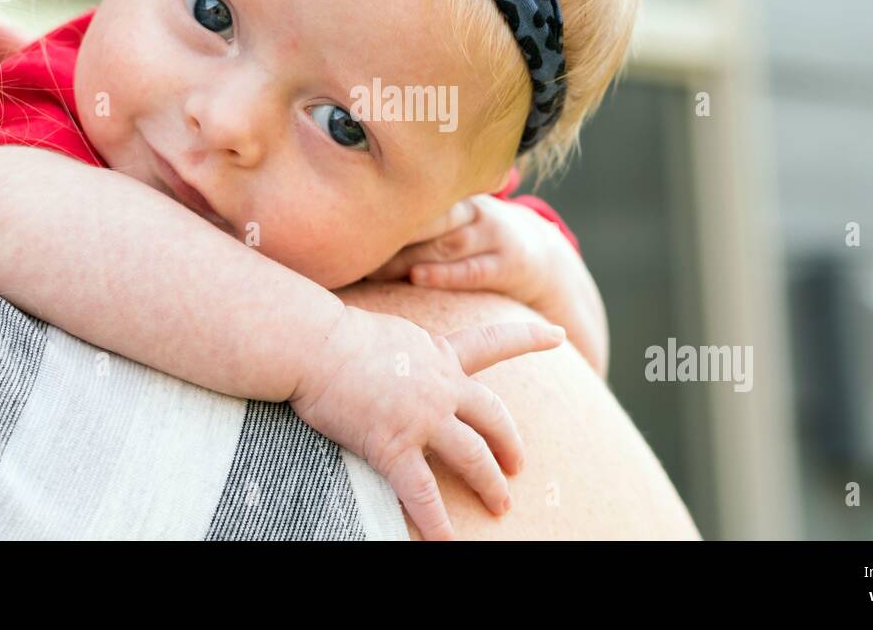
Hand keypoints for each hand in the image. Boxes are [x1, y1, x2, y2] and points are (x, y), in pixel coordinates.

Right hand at [291, 305, 563, 539]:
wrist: (312, 342)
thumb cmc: (334, 333)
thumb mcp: (389, 333)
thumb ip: (408, 353)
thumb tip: (406, 361)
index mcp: (439, 354)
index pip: (493, 342)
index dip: (529, 338)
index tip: (559, 335)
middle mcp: (441, 385)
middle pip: (492, 417)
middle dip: (509, 444)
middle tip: (518, 466)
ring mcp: (421, 417)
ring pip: (472, 456)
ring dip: (489, 483)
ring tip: (501, 505)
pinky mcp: (393, 444)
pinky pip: (422, 491)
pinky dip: (435, 520)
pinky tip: (445, 539)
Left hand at [367, 194, 560, 309]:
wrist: (541, 256)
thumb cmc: (474, 240)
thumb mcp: (452, 217)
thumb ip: (412, 216)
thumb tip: (348, 224)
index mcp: (453, 194)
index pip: (413, 192)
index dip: (378, 201)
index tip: (342, 214)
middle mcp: (473, 210)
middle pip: (426, 214)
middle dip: (389, 226)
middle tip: (350, 242)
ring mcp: (493, 235)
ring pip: (445, 243)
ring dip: (407, 256)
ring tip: (371, 269)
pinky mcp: (509, 265)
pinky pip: (475, 269)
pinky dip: (446, 274)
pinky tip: (417, 278)